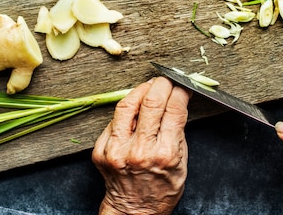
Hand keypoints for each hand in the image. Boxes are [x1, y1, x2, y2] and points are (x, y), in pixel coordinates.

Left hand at [92, 76, 190, 214]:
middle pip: (151, 102)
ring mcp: (117, 151)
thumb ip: (177, 130)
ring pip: (127, 104)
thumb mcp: (181, 161)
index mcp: (164, 154)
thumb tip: (176, 99)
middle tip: (165, 81)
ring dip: (140, 90)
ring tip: (148, 88)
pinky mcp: (101, 151)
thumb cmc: (161, 187)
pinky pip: (114, 120)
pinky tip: (134, 110)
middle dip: (161, 85)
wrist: (135, 210)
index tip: (182, 86)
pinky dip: (126, 111)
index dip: (180, 91)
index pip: (174, 108)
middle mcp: (139, 151)